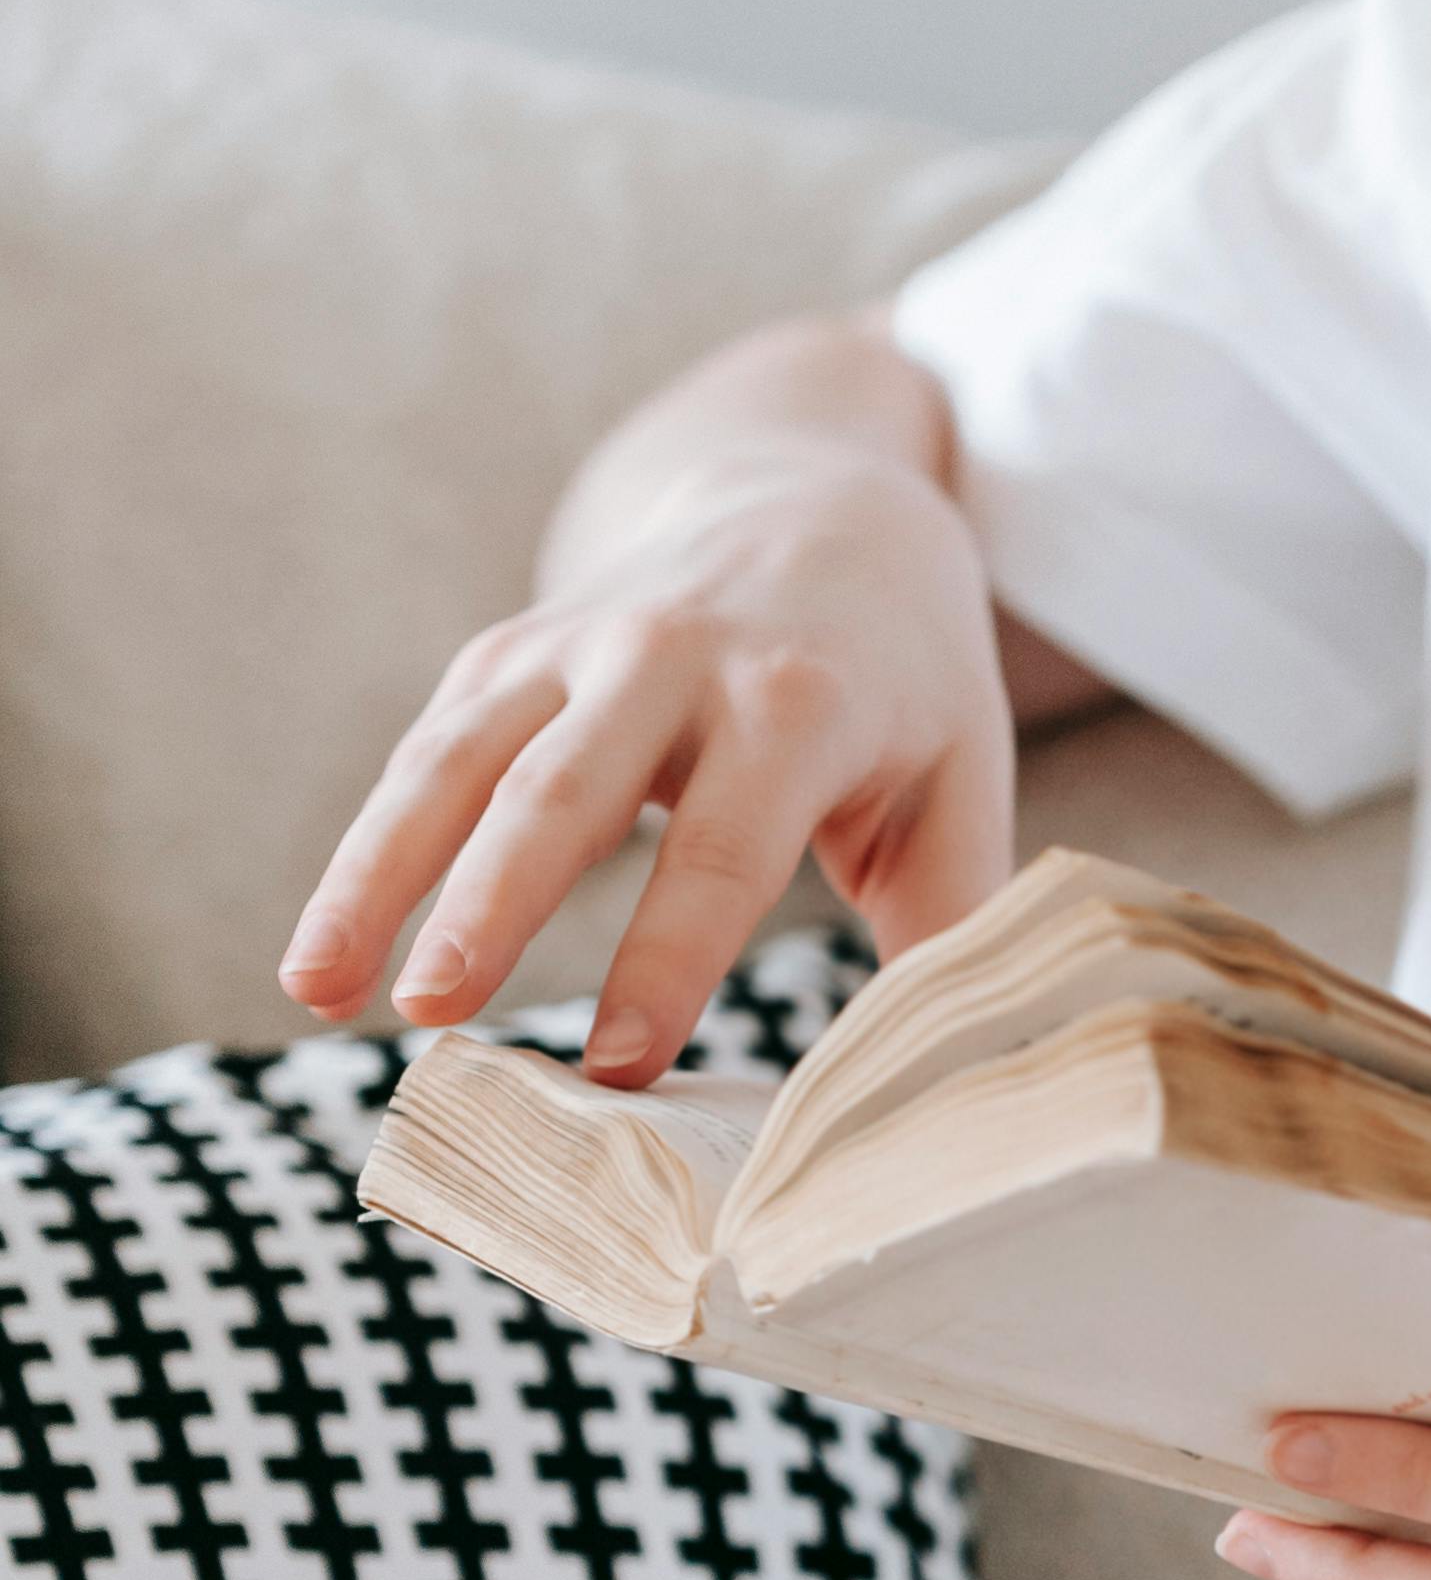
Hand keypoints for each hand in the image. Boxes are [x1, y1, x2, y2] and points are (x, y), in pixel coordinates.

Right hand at [283, 379, 1020, 1089]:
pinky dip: (370, 849)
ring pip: (457, 760)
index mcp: (800, 700)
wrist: (823, 505)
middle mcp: (673, 658)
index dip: (671, 957)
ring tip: (318, 988)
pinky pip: (427, 754)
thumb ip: (952, 918)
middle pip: (565, 788)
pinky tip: (326, 951)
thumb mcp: (962, 777)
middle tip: (434, 1011)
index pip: (726, 844)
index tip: (620, 1066)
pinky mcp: (507, 652)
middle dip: (492, 901)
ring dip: (378, 874)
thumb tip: (923, 1074)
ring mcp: (574, 643)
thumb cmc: (903, 680)